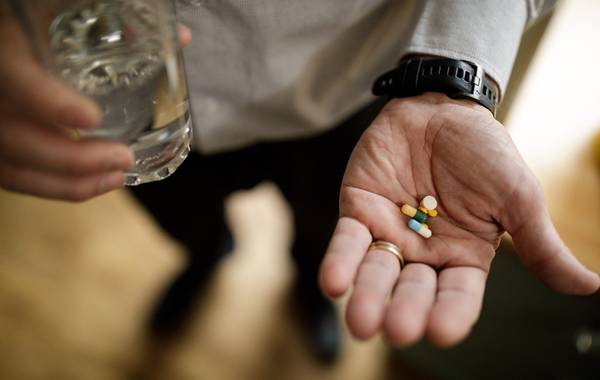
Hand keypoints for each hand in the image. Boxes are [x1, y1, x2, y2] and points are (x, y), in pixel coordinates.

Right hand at [0, 9, 191, 200]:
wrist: (9, 33)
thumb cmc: (37, 20)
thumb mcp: (63, 9)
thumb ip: (117, 22)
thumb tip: (180, 37)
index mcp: (3, 49)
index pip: (15, 80)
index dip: (49, 103)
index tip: (91, 118)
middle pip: (13, 137)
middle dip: (71, 159)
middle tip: (123, 159)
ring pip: (10, 166)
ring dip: (66, 183)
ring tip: (115, 177)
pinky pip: (11, 174)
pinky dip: (52, 187)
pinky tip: (92, 183)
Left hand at [319, 92, 599, 346]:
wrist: (443, 108)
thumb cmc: (485, 153)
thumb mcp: (518, 197)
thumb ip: (539, 243)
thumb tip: (589, 287)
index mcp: (464, 258)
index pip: (458, 295)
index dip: (450, 313)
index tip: (441, 332)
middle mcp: (423, 253)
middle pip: (412, 289)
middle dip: (403, 309)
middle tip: (396, 329)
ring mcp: (389, 233)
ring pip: (376, 272)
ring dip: (366, 296)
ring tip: (361, 320)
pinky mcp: (358, 211)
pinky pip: (347, 241)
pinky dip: (339, 261)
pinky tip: (333, 283)